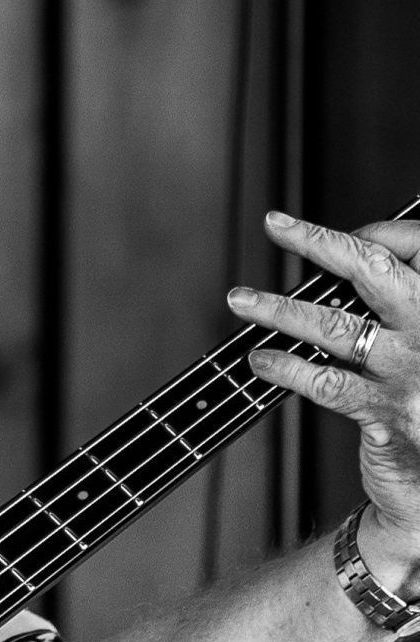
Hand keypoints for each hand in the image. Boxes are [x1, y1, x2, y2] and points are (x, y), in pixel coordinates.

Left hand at [228, 211, 419, 585]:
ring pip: (337, 325)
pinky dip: (286, 368)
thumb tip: (354, 250)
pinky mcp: (389, 417)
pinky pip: (327, 383)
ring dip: (279, 308)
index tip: (340, 234)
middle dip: (320, 243)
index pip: (419, 247)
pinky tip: (260, 360)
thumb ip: (403, 300)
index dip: (376, 233)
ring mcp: (414, 374)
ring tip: (240, 299)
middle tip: (275, 225)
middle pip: (375, 273)